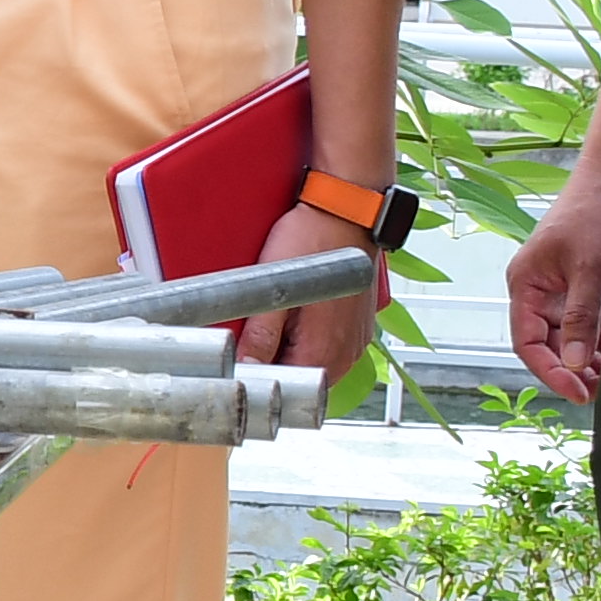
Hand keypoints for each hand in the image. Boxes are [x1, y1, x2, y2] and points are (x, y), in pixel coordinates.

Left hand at [238, 200, 384, 383]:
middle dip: (274, 364)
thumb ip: (260, 336)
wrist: (345, 209)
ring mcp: (355, 339)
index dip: (261, 381)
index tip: (243, 364)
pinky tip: (293, 312)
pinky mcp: (357, 324)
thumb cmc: (313, 241)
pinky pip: (328, 343)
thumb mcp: (275, 290)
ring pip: (314, 361)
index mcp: (326, 352)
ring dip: (290, 349)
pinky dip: (307, 336)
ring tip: (273, 318)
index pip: (288, 391)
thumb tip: (244, 368)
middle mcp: (347, 353)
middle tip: (251, 336)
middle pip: (301, 379)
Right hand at [507, 167, 600, 403]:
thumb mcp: (588, 269)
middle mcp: (538, 291)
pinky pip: (588, 324)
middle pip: (549, 344)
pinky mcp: (584, 286)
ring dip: (590, 359)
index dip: (550, 371)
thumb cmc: (594, 214)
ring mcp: (561, 290)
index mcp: (525, 285)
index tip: (578, 392)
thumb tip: (575, 363)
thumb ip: (581, 317)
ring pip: (571, 338)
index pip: (528, 342)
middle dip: (573, 369)